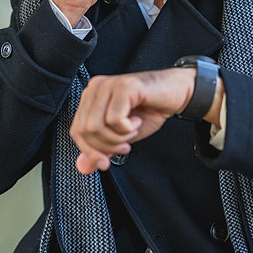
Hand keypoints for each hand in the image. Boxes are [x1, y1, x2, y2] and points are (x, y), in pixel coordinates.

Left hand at [69, 68, 223, 173]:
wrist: (176, 94)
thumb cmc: (149, 110)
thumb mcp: (121, 136)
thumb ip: (101, 149)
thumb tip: (82, 167)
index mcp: (91, 97)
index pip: (76, 130)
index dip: (89, 152)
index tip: (106, 163)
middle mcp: (95, 88)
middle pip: (85, 130)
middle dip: (107, 146)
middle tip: (125, 146)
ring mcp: (109, 85)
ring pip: (97, 126)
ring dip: (118, 138)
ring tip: (132, 131)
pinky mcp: (124, 86)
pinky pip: (114, 119)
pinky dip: (127, 128)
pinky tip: (137, 121)